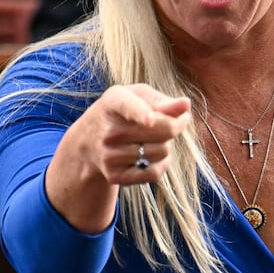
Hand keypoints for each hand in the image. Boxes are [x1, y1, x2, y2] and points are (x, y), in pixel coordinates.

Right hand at [46, 84, 190, 231]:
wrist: (88, 142)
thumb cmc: (122, 112)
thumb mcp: (137, 97)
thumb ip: (162, 100)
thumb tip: (185, 105)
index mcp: (113, 101)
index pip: (128, 106)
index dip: (142, 113)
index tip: (150, 120)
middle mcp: (109, 130)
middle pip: (163, 130)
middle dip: (176, 125)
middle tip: (175, 121)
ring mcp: (110, 155)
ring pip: (162, 151)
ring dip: (166, 145)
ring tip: (153, 139)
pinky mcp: (114, 176)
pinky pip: (154, 173)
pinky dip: (162, 164)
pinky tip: (154, 156)